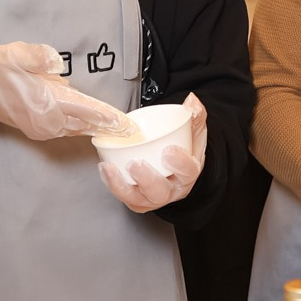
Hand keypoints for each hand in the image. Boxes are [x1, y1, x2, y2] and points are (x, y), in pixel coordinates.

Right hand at [0, 40, 130, 141]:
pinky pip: (68, 129)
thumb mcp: (14, 54)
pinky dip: (84, 127)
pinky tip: (95, 126)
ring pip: (78, 128)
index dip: (106, 116)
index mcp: (44, 103)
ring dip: (98, 128)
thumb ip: (37, 56)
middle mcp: (46, 120)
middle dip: (108, 126)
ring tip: (121, 129)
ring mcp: (42, 128)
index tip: (124, 123)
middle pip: (86, 123)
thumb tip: (56, 62)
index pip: (83, 110)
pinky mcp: (39, 129)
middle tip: (132, 130)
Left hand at [98, 94, 206, 212]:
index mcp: (188, 174)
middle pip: (160, 191)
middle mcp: (171, 190)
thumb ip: (194, 116)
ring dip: (121, 185)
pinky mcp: (136, 200)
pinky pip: (123, 196)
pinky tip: (105, 170)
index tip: (169, 151)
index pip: (187, 171)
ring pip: (137, 198)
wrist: (175, 169)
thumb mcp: (194, 133)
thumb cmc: (184, 151)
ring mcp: (152, 198)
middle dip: (146, 179)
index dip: (179, 163)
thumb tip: (191, 101)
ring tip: (109, 168)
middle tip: (135, 164)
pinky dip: (112, 184)